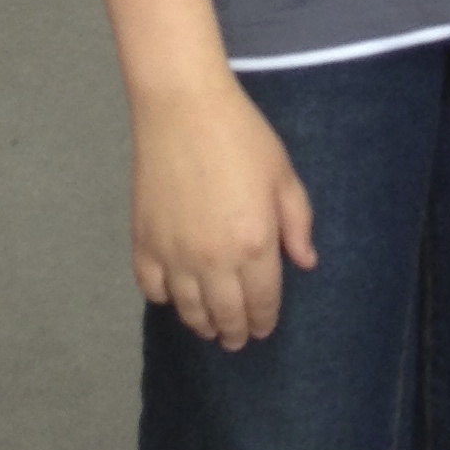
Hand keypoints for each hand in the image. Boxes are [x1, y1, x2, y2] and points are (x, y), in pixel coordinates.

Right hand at [131, 81, 316, 347]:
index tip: (263, 329)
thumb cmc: (241, 136)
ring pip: (188, 310)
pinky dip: (163, 298)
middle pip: (225, 314)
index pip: (262, 302)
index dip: (264, 321)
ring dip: (201, 324)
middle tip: (236, 340)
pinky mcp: (143, 242)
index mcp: (254, 244)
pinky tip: (173, 295)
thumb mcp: (283, 175)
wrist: (183, 109)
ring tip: (209, 327)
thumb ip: (297, 223)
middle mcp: (214, 260)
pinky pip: (152, 288)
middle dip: (234, 332)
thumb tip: (305, 262)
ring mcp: (174, 254)